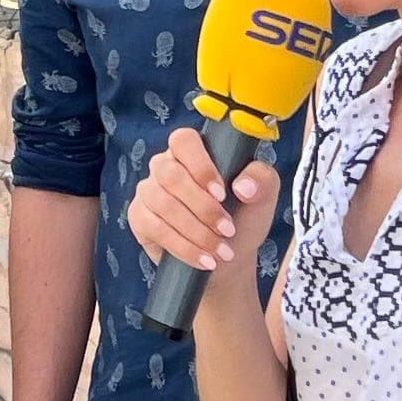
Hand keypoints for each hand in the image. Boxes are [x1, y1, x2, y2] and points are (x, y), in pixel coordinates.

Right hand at [126, 127, 278, 294]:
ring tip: (220, 250)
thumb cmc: (242, 219)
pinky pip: (155, 228)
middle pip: (171, 175)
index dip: (200, 166)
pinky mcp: (139, 217)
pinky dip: (183, 247)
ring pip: (163, 204)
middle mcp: (165, 166)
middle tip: (228, 230)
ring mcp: (149, 191)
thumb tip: (243, 186)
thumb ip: (262, 180)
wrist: (228, 260)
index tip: (222, 193)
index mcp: (193, 152)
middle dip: (203, 207)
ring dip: (196, 231)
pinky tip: (204, 259)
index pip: (183, 140)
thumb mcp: (262, 199)